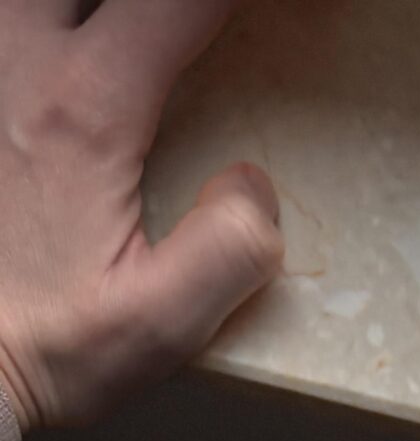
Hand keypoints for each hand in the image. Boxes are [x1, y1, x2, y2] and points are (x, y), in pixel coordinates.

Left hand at [0, 0, 280, 440]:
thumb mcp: (156, 325)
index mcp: (84, 108)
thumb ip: (228, 251)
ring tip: (154, 35)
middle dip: (178, 1)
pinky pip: (18, 21)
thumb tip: (254, 185)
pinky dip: (58, 25)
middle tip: (215, 27)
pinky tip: (87, 46)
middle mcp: (22, 57)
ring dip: (110, 10)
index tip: (306, 12)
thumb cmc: (40, 344)